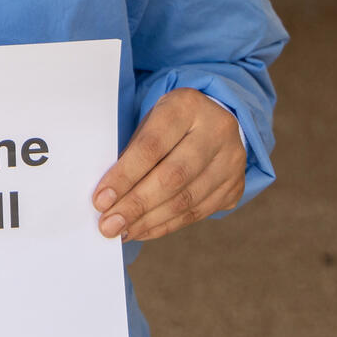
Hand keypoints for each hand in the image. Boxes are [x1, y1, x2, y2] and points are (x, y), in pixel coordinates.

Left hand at [92, 88, 244, 242]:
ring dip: (149, 221)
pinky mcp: (235, 186)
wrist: (214, 122)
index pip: (152, 146)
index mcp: (188, 106)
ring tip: (122, 231)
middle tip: (109, 224)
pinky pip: (197, 213)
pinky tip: (143, 230)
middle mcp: (216, 131)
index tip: (100, 200)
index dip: (125, 176)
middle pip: (172, 176)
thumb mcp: (151, 122)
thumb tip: (108, 197)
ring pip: (186, 200)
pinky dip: (166, 225)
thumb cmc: (170, 125)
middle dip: (136, 205)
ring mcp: (231, 160)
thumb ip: (133, 154)